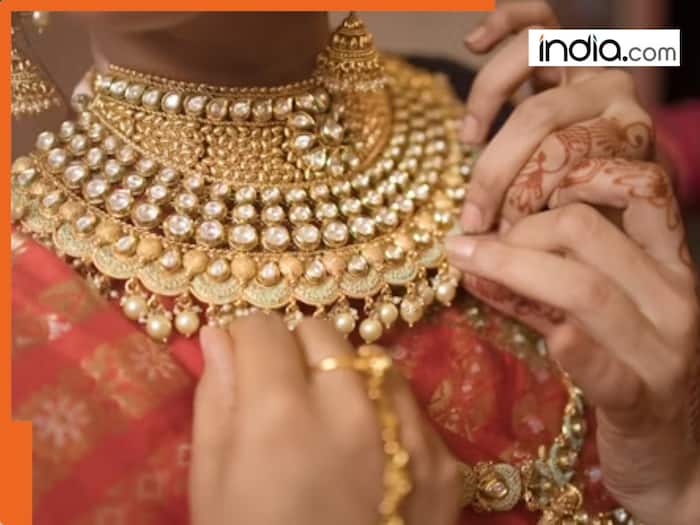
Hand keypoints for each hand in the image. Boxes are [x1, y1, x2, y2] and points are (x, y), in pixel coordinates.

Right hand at [189, 314, 460, 524]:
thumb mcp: (213, 489)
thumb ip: (216, 401)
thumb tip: (220, 336)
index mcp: (279, 416)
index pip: (263, 328)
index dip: (246, 337)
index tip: (243, 357)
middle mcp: (352, 411)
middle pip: (323, 331)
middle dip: (296, 346)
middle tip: (283, 387)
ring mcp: (408, 435)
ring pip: (373, 359)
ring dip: (345, 373)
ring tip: (328, 416)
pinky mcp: (444, 462)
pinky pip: (410, 404)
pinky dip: (384, 408)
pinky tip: (368, 448)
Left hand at [446, 159, 699, 524]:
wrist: (676, 459)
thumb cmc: (629, 373)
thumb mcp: (594, 317)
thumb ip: (545, 283)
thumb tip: (475, 249)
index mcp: (666, 265)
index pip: (637, 185)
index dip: (570, 172)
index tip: (514, 192)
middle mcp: (672, 297)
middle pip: (586, 229)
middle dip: (515, 228)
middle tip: (472, 243)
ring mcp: (663, 352)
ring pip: (586, 290)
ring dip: (511, 268)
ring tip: (466, 261)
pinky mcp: (643, 405)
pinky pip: (606, 370)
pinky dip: (571, 349)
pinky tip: (540, 336)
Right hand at [460, 1, 652, 232]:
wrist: (629, 172)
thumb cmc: (604, 202)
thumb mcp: (593, 221)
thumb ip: (553, 228)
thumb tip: (489, 247)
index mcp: (628, 135)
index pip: (564, 158)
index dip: (519, 200)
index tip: (490, 237)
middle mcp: (614, 91)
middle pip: (540, 116)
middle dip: (495, 171)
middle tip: (472, 214)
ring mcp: (590, 62)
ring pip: (532, 58)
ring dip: (487, 98)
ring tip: (468, 139)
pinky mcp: (567, 42)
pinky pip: (534, 16)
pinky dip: (502, 22)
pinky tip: (472, 43)